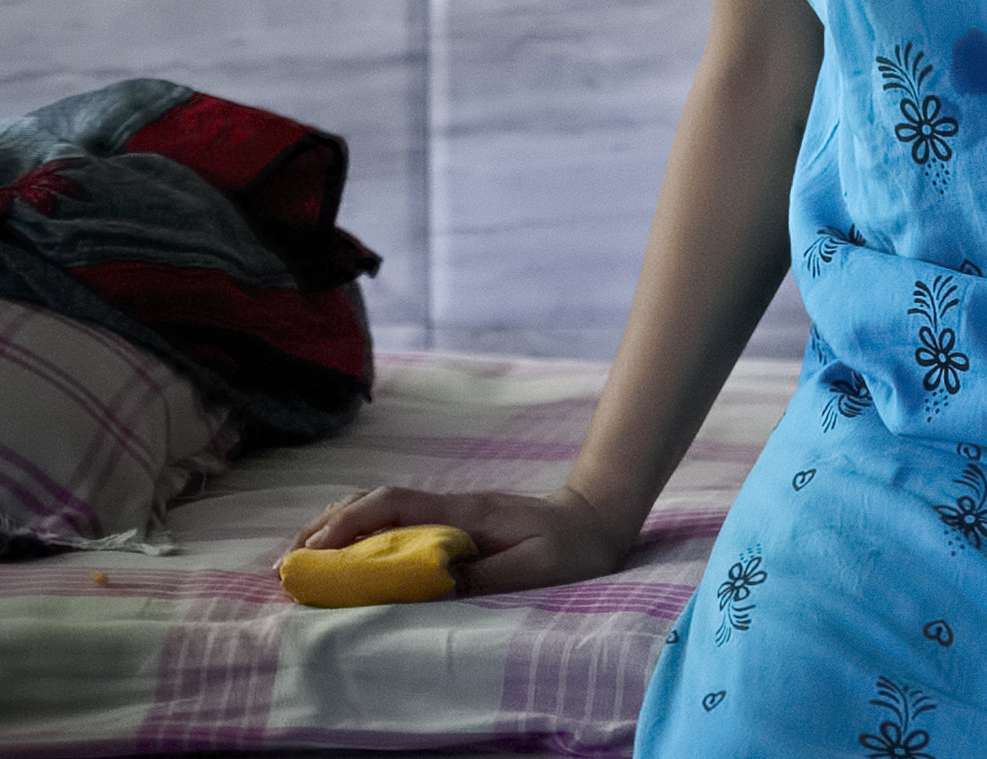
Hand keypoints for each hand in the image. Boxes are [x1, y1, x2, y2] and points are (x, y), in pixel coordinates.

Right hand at [283, 482, 633, 594]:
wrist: (597, 518)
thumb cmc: (570, 546)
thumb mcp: (534, 568)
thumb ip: (484, 577)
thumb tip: (430, 585)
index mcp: (465, 512)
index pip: (394, 507)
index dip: (350, 526)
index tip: (315, 552)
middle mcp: (450, 506)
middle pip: (375, 502)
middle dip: (328, 528)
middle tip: (289, 562)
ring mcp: (449, 511)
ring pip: (382, 507)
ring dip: (340, 528)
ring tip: (303, 558)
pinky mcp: (451, 523)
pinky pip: (397, 521)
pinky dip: (363, 533)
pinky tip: (345, 553)